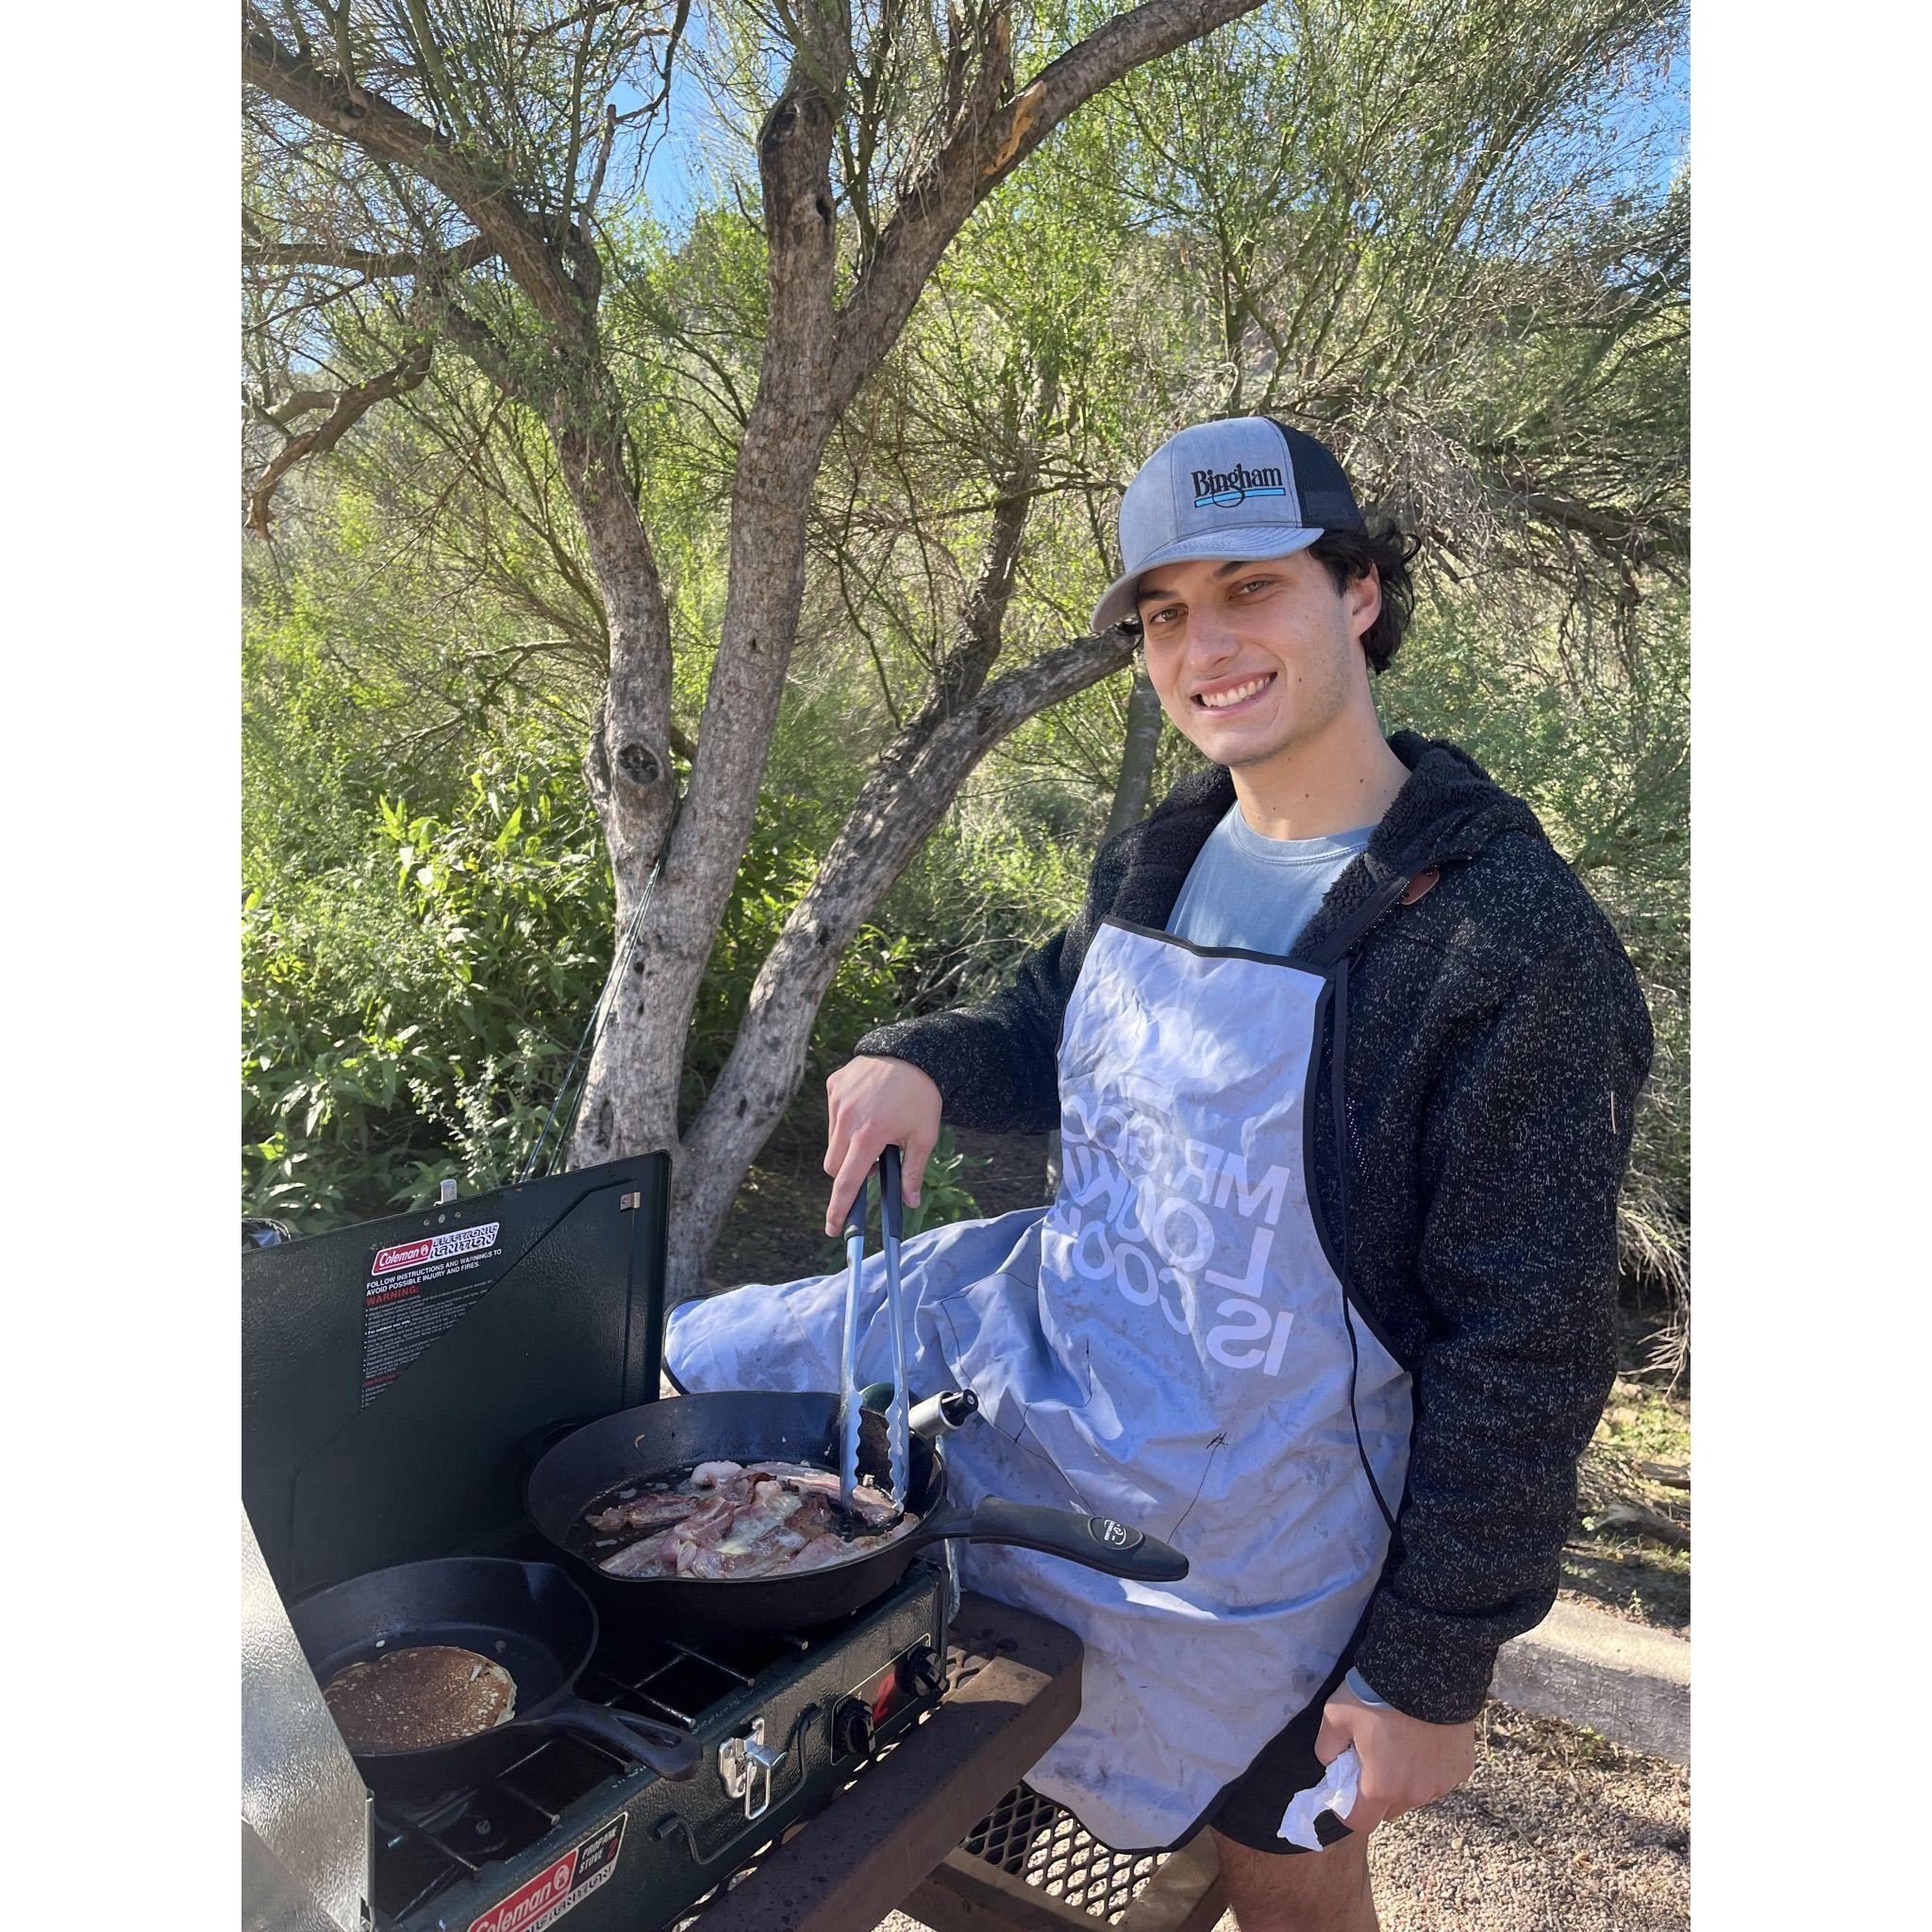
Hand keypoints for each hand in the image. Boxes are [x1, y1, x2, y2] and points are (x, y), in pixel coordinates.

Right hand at [824, 1056, 942, 1236]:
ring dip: (848, 1146)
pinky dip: (846, 1122)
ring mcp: (838, 1100)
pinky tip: (867, 1108)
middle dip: (849, 1172)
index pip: (846, 1182)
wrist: (914, 1052)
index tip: (833, 1228)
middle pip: (834, 1166)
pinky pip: (833, 1116)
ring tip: (874, 1129)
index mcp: (869, 1134)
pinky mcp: (834, 1086)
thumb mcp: (924, 1136)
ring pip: (832, 1142)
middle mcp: (847, 1118)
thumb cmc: (922, 1096)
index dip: (839, 1209)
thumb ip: (912, 1172)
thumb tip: (910, 1202)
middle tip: (873, 1161)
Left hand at [1315, 1682, 1474, 1834]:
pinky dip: (1431, 1766)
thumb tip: (1332, 1763)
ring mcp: (1442, 1782)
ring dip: (1407, 1780)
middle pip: (1390, 1808)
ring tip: (1402, 1744)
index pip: (1360, 1821)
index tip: (1344, 1792)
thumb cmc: (1377, 1696)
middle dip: (1378, 1794)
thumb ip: (1326, 1747)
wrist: (1428, 1670)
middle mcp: (1415, 1793)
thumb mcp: (1335, 1715)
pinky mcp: (1462, 1768)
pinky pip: (1441, 1777)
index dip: (1347, 1810)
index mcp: (1382, 1787)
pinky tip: (1426, 1738)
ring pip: (1417, 1794)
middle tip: (1374, 1761)